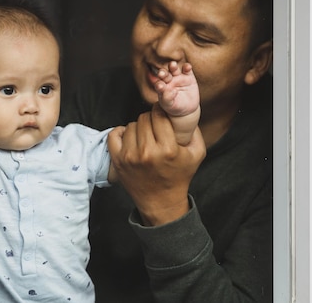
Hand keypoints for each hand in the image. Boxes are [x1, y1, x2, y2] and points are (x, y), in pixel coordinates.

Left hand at [107, 103, 205, 225]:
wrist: (161, 202)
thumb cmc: (179, 176)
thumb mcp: (197, 154)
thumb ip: (194, 131)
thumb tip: (184, 109)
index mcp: (168, 150)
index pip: (159, 115)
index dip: (161, 112)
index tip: (163, 115)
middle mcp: (147, 152)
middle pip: (144, 118)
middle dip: (150, 120)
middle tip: (155, 128)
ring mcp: (130, 157)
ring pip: (131, 125)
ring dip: (138, 128)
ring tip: (145, 137)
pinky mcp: (118, 161)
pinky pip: (114, 134)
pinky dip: (120, 132)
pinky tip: (130, 137)